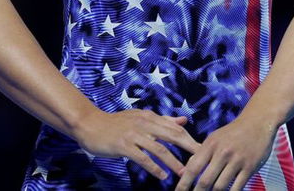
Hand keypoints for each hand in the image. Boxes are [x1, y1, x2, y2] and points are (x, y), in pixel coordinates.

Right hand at [74, 109, 201, 182]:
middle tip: (201, 161)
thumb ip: (163, 120)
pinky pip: (143, 158)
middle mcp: (144, 123)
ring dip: (173, 162)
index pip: (175, 128)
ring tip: (184, 173)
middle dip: (189, 149)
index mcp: (150, 117)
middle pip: (172, 136)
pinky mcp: (124, 145)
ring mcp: (134, 134)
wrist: (90, 124)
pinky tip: (162, 176)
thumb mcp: (140, 117)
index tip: (203, 150)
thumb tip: (184, 120)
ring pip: (159, 149)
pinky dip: (154, 168)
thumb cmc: (116, 123)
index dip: (189, 139)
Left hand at [174, 112, 279, 189]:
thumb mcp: (214, 138)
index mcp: (211, 144)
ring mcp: (237, 160)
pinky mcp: (250, 167)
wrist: (258, 122)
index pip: (193, 168)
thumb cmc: (233, 132)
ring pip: (220, 186)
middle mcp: (223, 152)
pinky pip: (237, 187)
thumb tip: (187, 170)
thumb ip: (201, 153)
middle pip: (205, 181)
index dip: (184, 183)